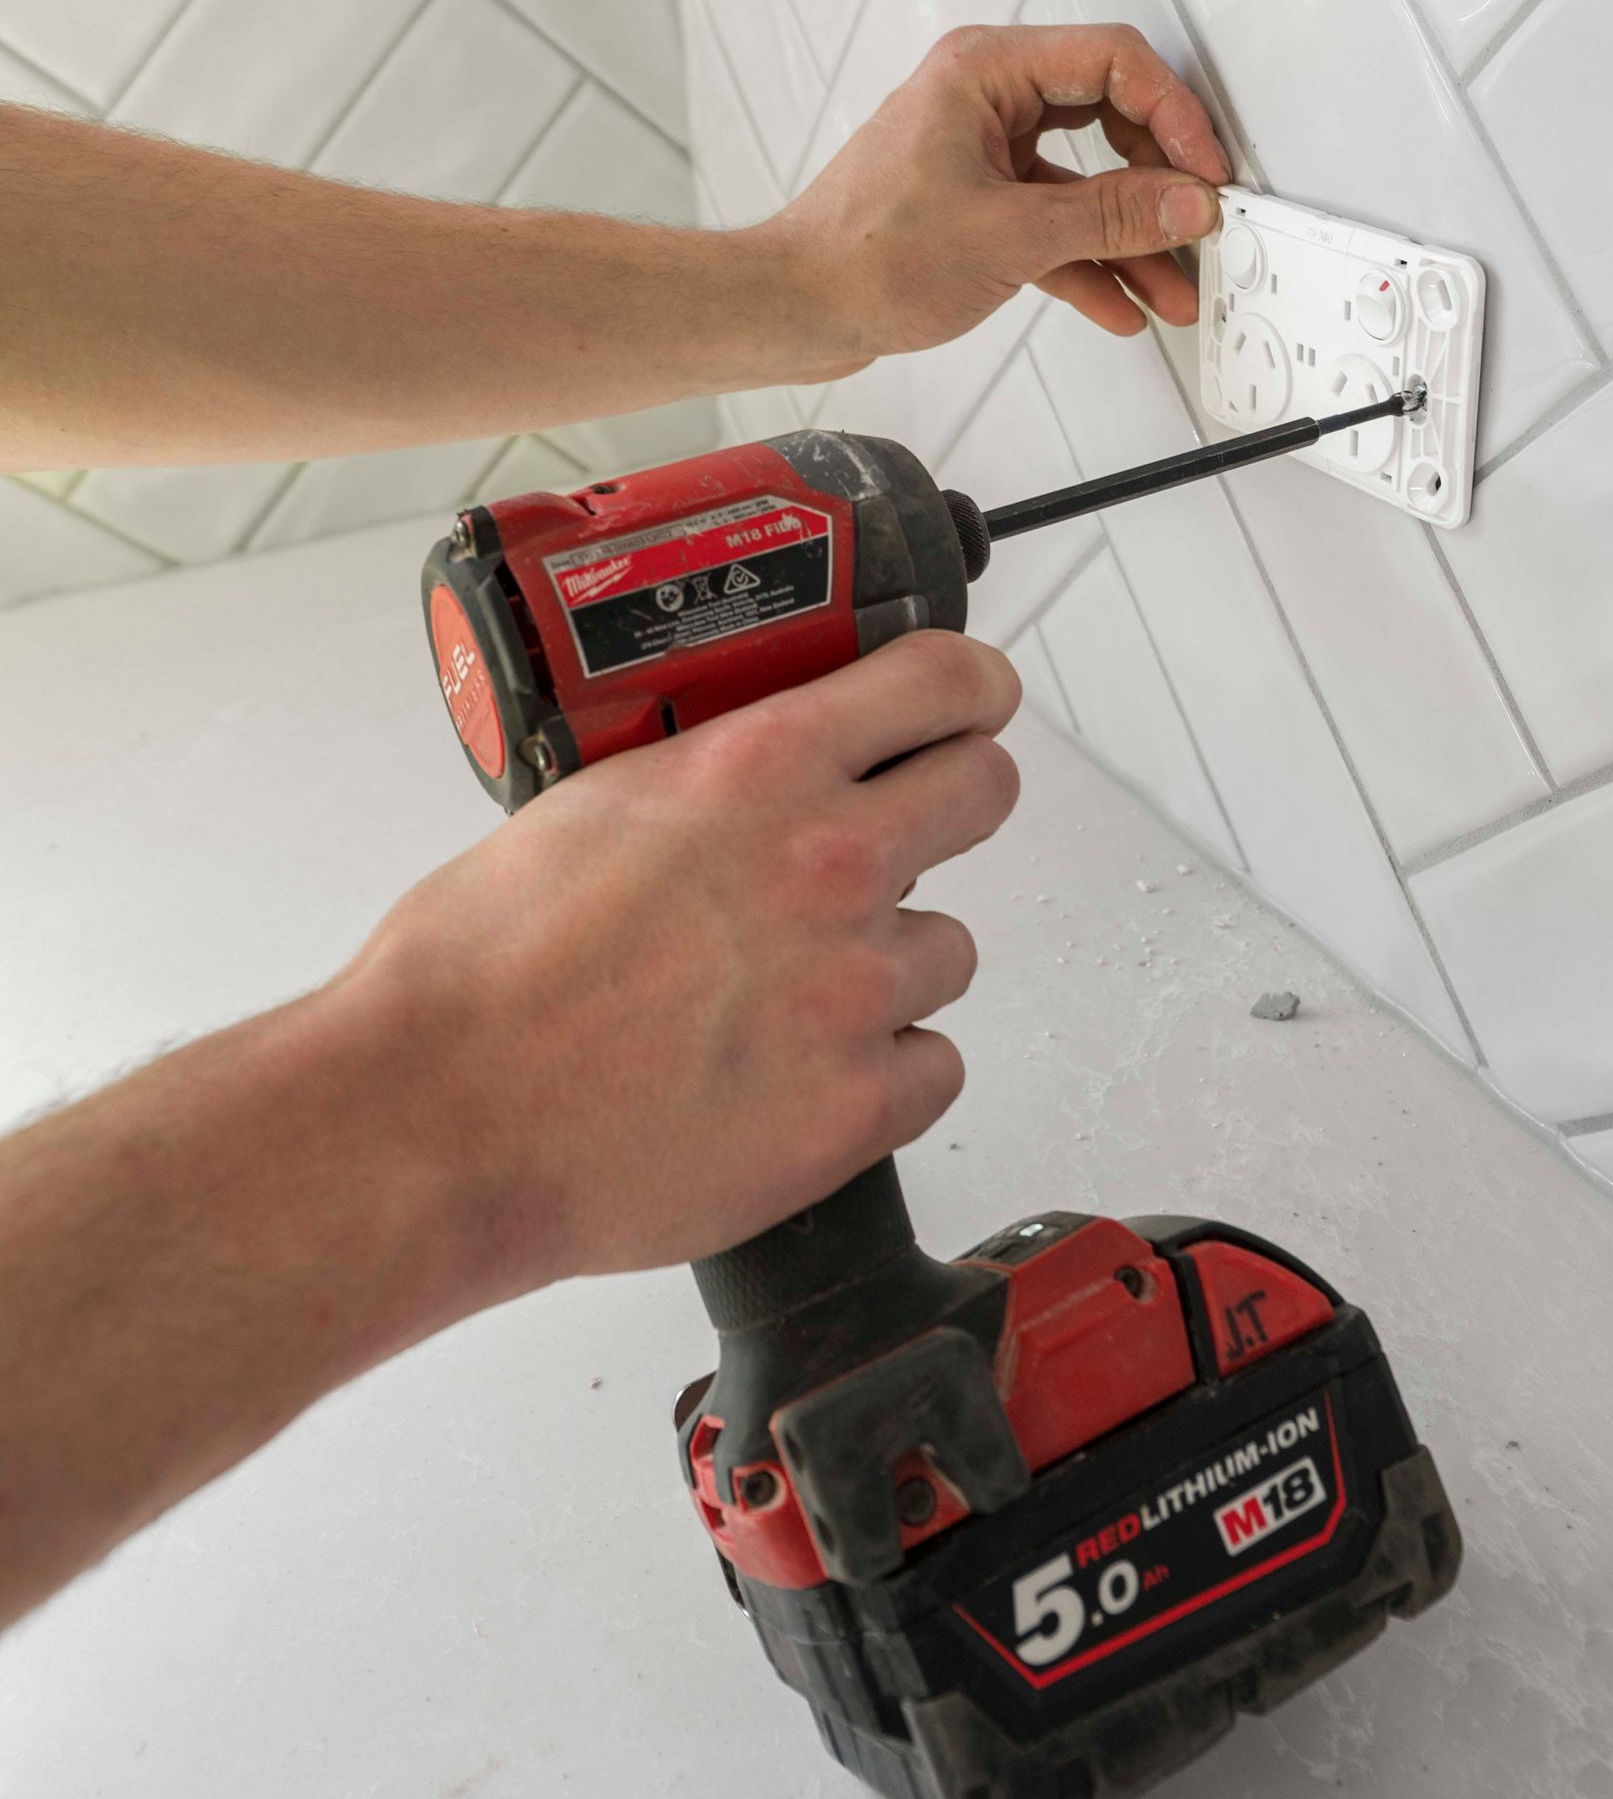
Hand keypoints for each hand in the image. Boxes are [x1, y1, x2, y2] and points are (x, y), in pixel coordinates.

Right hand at [349, 631, 1021, 1284]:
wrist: (440, 1118)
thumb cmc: (476, 975)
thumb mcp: (592, 804)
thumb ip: (708, 782)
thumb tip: (750, 783)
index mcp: (760, 768)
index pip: (942, 681)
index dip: (970, 689)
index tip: (970, 702)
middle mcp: (829, 865)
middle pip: (985, 790)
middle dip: (951, 803)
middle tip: (905, 834)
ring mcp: (854, 990)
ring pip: (951, 947)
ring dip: (891, 962)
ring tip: (790, 995)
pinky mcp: (857, 1107)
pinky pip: (932, 1067)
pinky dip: (883, 1074)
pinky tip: (800, 1076)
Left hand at [766, 23, 1230, 374]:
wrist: (798, 308)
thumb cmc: (863, 255)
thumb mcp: (1011, 235)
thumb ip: (1111, 217)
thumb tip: (1186, 203)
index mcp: (986, 69)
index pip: (1114, 63)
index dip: (1175, 115)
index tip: (1205, 173)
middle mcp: (984, 97)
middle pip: (1110, 119)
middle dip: (1158, 183)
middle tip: (1198, 223)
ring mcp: (980, 151)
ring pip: (1083, 183)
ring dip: (1131, 238)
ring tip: (1173, 286)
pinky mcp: (976, 204)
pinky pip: (1052, 224)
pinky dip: (1088, 263)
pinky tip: (1122, 304)